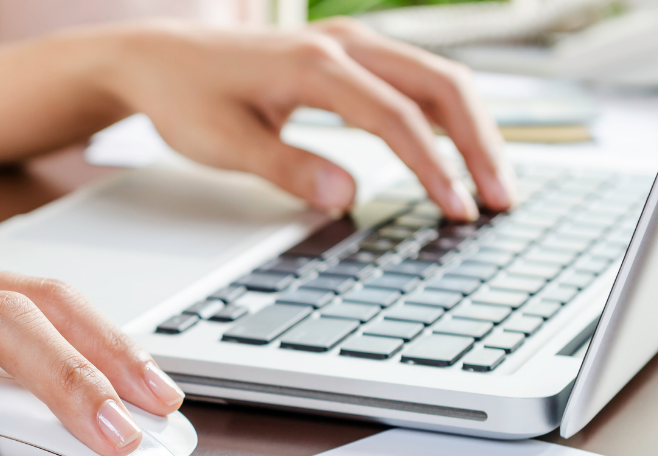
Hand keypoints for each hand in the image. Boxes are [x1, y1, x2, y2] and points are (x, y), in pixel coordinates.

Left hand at [102, 19, 514, 219]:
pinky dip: (446, 116)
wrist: (156, 57)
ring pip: (436, 77)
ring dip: (472, 129)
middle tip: (501, 201)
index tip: (456, 210)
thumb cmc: (183, 97)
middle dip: (478, 145)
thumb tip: (346, 197)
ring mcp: (349, 42)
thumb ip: (286, 168)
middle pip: (439, 84)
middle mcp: (342, 43)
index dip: (433, 167)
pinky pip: (415, 79)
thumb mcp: (223, 143)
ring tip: (494, 184)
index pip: (396, 116)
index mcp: (314, 64)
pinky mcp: (348, 54)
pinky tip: (458, 152)